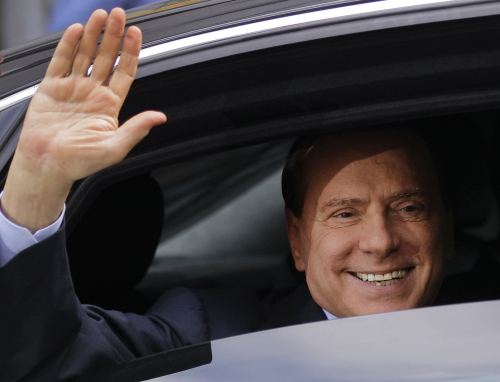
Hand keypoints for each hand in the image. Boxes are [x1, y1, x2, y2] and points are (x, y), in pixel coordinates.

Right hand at [2, 8, 165, 231]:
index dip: (131, 52)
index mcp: (110, 105)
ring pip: (84, 55)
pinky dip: (67, 45)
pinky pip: (60, 62)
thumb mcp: (114, 147)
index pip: (124, 72)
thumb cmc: (81, 161)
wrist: (48, 165)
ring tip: (101, 15)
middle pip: (106, 58)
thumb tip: (160, 117)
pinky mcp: (51, 88)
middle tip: (119, 15)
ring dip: (92, 35)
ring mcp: (73, 88)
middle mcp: (93, 93)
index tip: (136, 33)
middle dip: (114, 36)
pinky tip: (76, 31)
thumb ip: (136, 129)